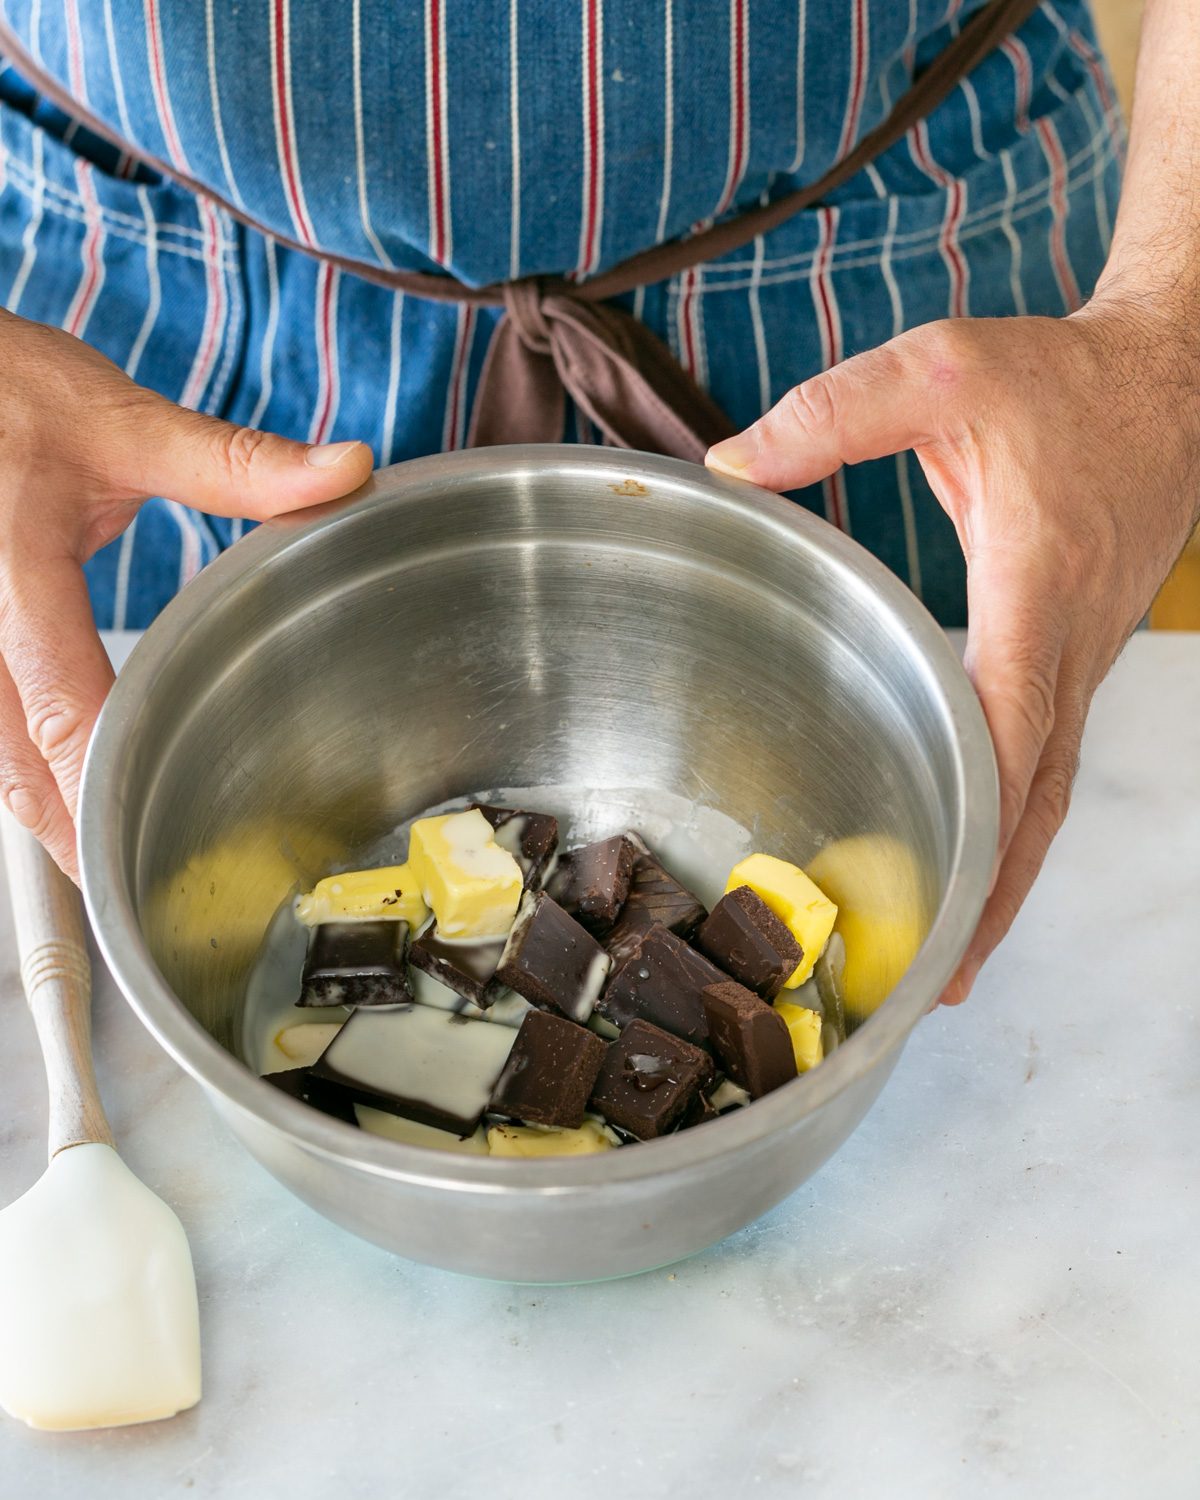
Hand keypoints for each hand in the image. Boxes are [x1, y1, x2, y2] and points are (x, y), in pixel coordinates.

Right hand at [0, 309, 373, 879]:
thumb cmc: (11, 392)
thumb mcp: (123, 419)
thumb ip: (234, 463)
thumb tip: (345, 471)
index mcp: (13, 561)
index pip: (57, 690)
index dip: (98, 769)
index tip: (138, 826)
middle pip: (6, 751)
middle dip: (65, 826)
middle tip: (123, 884)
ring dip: (37, 806)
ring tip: (98, 859)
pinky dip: (13, 765)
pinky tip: (55, 792)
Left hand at [707, 300, 1199, 1003]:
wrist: (1172, 380)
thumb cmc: (1065, 383)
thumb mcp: (943, 372)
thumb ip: (833, 416)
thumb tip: (730, 465)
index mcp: (1036, 589)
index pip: (1009, 724)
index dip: (978, 818)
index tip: (949, 900)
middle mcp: (1070, 644)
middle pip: (1038, 798)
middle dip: (996, 893)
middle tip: (942, 980)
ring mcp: (1083, 657)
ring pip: (1049, 789)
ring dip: (1009, 871)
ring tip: (956, 949)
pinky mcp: (1077, 653)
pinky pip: (1048, 754)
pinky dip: (1016, 815)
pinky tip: (978, 844)